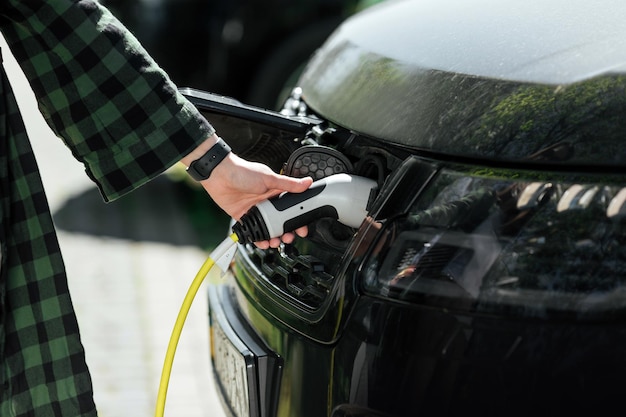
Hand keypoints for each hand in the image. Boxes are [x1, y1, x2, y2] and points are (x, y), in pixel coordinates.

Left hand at [189, 144, 312, 247]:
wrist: (219, 175)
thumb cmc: (242, 171)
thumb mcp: (269, 178)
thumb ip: (288, 183)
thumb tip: (307, 182)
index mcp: (275, 192)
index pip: (291, 208)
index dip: (297, 219)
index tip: (302, 229)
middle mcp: (267, 202)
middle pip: (280, 221)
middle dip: (286, 232)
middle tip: (289, 238)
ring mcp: (255, 210)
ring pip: (268, 229)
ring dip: (273, 237)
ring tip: (275, 242)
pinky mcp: (243, 216)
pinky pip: (253, 231)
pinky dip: (258, 239)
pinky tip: (262, 242)